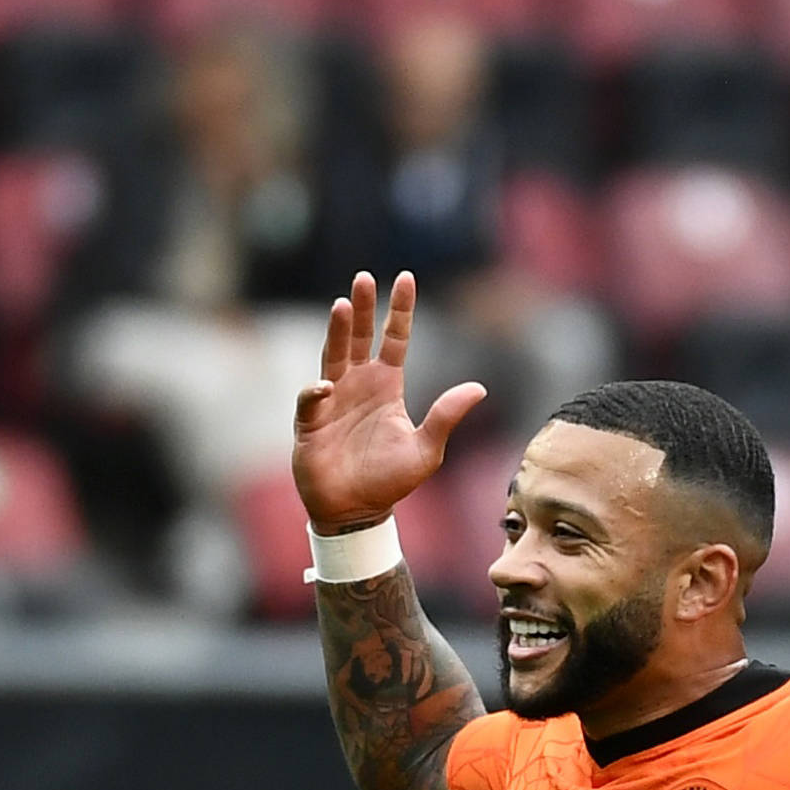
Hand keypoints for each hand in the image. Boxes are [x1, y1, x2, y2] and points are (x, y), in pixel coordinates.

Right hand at [291, 272, 487, 536]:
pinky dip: (316, 391)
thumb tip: (479, 387)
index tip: (406, 278)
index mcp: (387, 386)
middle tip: (364, 278)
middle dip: (362, 307)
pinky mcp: (310, 422)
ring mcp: (332, 399)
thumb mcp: (427, 450)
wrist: (356, 511)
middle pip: (360, 336)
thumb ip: (446, 417)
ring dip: (337, 332)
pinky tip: (326, 387)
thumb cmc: (390, 481)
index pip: (395, 339)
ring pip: (333, 355)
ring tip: (342, 305)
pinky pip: (311, 400)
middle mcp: (358, 384)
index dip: (400, 310)